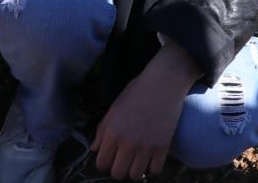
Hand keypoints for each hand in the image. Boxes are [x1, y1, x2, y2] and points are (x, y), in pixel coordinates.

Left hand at [91, 40, 202, 178]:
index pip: (101, 163)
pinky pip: (155, 170)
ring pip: (135, 175)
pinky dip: (153, 165)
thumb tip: (94, 149)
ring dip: (135, 169)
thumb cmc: (136, 92)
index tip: (110, 157)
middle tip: (124, 158)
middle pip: (117, 173)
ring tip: (138, 158)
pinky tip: (151, 155)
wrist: (163, 83)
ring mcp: (145, 147)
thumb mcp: (114, 108)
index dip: (105, 162)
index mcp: (112, 132)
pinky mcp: (162, 148)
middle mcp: (127, 142)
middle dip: (119, 168)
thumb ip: (102, 130)